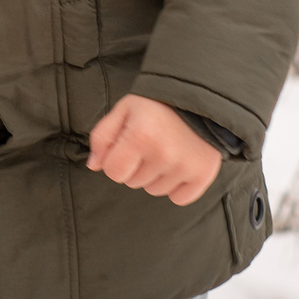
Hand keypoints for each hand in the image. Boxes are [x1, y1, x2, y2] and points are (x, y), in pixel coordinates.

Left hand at [85, 94, 221, 206]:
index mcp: (140, 136)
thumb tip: (94, 166)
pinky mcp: (203, 175)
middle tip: (149, 144)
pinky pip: (179, 199)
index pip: (114, 172)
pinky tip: (178, 166)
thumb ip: (102, 137)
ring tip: (165, 151)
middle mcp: (164, 154)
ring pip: (154, 191)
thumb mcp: (123, 110)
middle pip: (133, 182)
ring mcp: (186, 167)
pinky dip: (176, 187)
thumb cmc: (155, 105)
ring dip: (155, 176)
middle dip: (135, 166)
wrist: (199, 99)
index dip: (115, 161)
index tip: (125, 148)